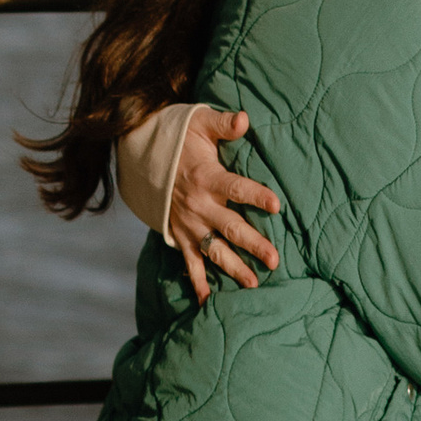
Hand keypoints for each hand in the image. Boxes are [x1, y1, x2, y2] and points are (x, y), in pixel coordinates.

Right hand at [169, 109, 281, 301]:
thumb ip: (223, 123)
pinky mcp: (181, 236)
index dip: (257, 196)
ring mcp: (189, 225)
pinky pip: (191, 263)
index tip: (277, 205)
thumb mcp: (199, 123)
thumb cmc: (180, 137)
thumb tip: (244, 118)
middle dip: (253, 244)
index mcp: (207, 177)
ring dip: (234, 268)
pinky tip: (208, 302)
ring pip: (215, 250)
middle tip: (274, 259)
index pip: (237, 188)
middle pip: (231, 227)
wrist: (143, 156)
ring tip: (254, 284)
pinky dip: (198, 283)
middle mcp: (199, 205)